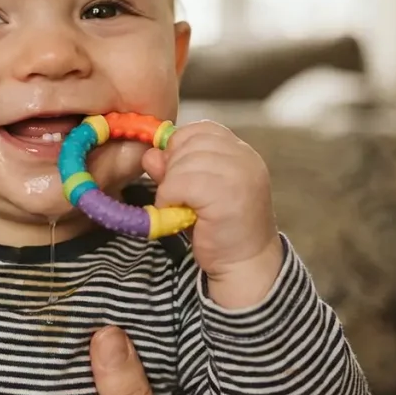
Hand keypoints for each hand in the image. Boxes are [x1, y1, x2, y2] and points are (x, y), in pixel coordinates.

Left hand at [144, 119, 281, 308]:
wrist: (245, 264)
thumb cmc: (220, 228)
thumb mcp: (195, 191)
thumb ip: (173, 169)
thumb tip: (150, 154)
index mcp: (242, 152)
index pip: (202, 129)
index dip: (181, 147)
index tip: (177, 172)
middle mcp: (245, 158)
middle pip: (188, 143)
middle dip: (173, 168)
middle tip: (177, 195)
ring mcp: (239, 174)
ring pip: (181, 163)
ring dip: (169, 186)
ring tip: (179, 206)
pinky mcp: (226, 194)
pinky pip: (179, 183)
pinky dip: (169, 197)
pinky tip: (178, 213)